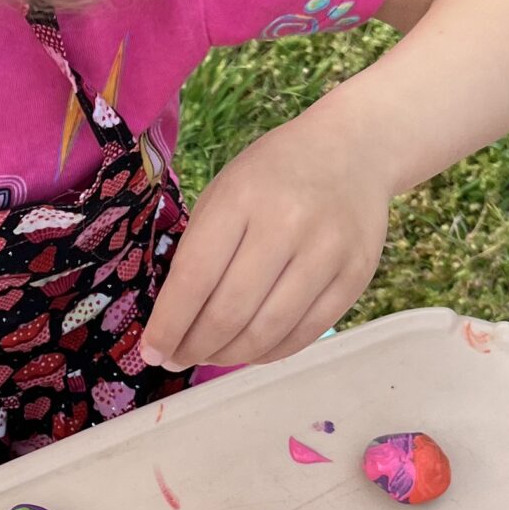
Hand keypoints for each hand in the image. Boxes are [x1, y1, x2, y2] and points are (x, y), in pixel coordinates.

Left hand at [140, 102, 390, 370]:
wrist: (352, 150)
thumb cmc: (273, 175)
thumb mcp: (224, 194)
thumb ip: (200, 252)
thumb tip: (174, 323)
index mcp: (241, 198)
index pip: (195, 279)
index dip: (169, 325)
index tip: (152, 351)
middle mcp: (288, 224)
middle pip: (230, 313)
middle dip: (195, 348)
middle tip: (178, 358)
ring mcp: (328, 252)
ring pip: (267, 332)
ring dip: (230, 356)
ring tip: (211, 356)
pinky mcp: (356, 276)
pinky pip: (304, 334)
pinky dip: (269, 353)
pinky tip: (249, 350)